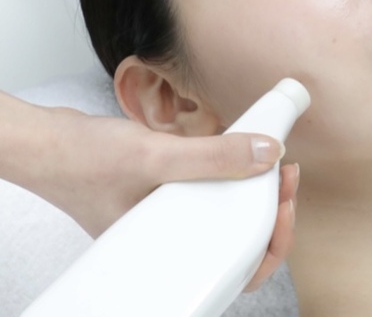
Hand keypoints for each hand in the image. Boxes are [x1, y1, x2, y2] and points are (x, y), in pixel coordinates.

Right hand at [11, 103, 296, 288]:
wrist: (45, 142)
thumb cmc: (83, 162)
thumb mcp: (156, 156)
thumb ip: (213, 157)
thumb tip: (269, 152)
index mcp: (170, 258)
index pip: (238, 269)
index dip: (271, 240)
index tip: (284, 202)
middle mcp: (174, 245)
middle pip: (239, 243)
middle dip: (270, 211)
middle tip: (285, 174)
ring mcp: (169, 221)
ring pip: (225, 218)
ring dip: (253, 192)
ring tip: (272, 161)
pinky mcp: (165, 198)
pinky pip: (208, 195)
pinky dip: (230, 178)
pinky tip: (239, 158)